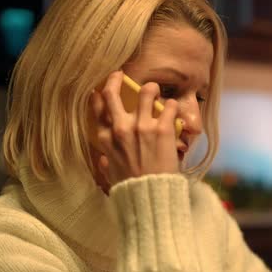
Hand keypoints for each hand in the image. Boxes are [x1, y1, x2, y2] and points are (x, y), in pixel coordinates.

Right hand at [89, 71, 179, 185]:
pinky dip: (173, 106)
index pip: (97, 107)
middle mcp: (121, 128)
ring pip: (146, 91)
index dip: (99, 94)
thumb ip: (107, 163)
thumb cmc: (131, 188)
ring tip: (156, 91)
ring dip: (152, 88)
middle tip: (121, 74)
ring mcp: (142, 126)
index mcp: (106, 139)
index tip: (104, 87)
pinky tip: (174, 111)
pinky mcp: (163, 129)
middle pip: (112, 93)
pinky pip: (169, 106)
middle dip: (116, 79)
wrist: (150, 197)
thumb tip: (104, 160)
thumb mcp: (111, 174)